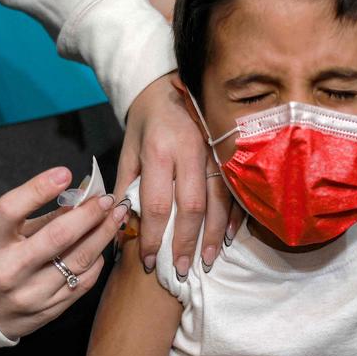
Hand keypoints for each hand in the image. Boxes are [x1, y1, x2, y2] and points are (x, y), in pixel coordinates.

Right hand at [0, 166, 129, 339]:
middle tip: (107, 199)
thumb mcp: (2, 234)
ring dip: (103, 234)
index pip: (11, 210)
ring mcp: (31, 294)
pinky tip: (100, 245)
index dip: (38, 188)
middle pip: (57, 236)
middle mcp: (10, 270)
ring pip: (79, 260)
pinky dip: (96, 260)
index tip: (64, 173)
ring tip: (116, 216)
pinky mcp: (48, 310)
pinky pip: (83, 282)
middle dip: (89, 214)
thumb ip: (38, 216)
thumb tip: (79, 196)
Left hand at [117, 73, 242, 277]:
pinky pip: (235, 189)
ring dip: (213, 235)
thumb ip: (126, 189)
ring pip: (219, 200)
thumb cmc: (145, 123)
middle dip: (186, 242)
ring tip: (206, 261)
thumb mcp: (128, 152)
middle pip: (192, 206)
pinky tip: (228, 237)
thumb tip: (121, 230)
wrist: (169, 85)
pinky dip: (233, 216)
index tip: (149, 261)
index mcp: (158, 150)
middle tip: (181, 270)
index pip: (156, 203)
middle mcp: (190, 150)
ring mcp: (214, 151)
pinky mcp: (229, 152)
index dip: (153, 237)